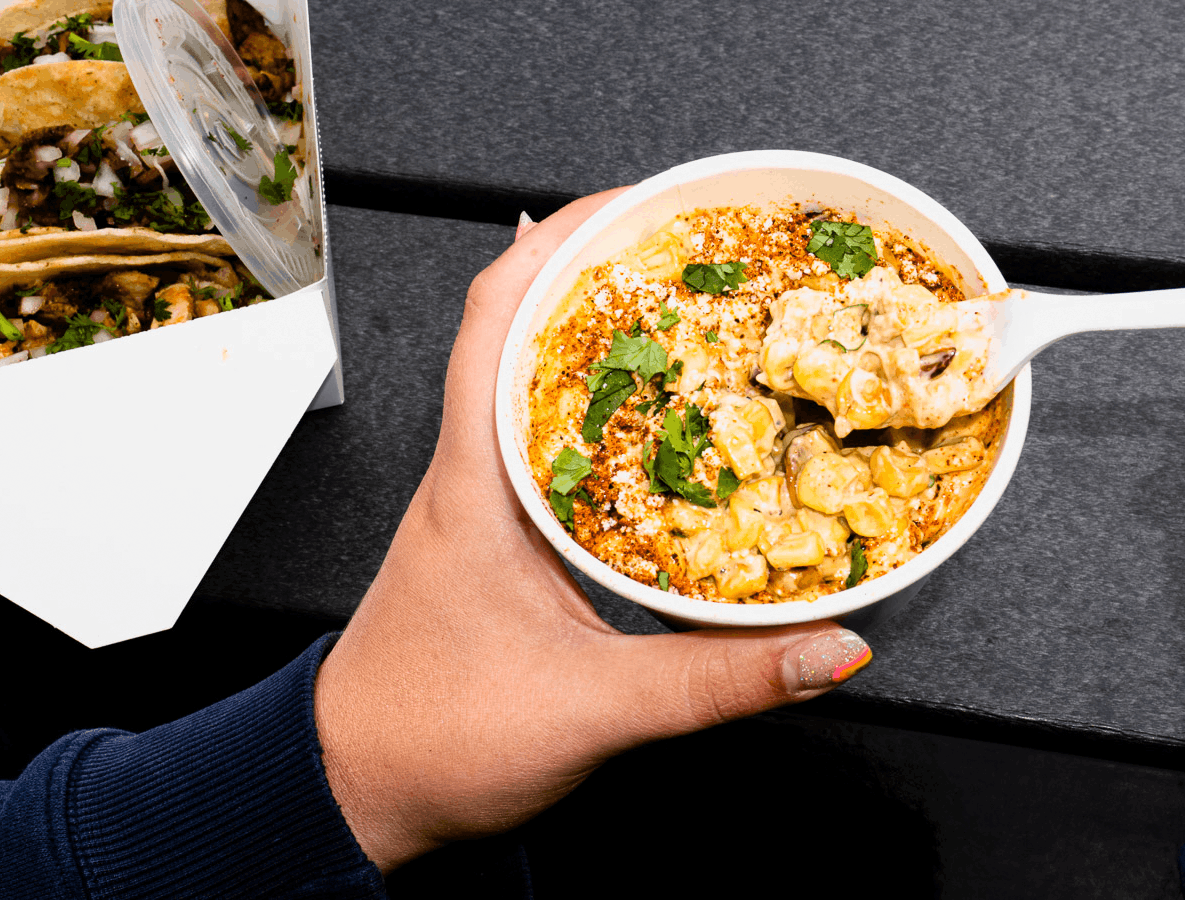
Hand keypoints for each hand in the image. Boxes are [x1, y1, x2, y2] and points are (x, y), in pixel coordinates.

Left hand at [311, 194, 872, 871]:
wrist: (354, 791)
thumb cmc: (428, 737)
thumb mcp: (591, 707)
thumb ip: (718, 681)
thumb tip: (831, 650)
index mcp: (477, 482)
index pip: (497, 317)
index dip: (563, 242)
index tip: (638, 205)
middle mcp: (476, 476)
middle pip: (529, 333)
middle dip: (609, 279)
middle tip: (696, 259)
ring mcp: (488, 507)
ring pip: (548, 392)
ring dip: (614, 348)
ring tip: (698, 327)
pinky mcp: (507, 545)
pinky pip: (566, 454)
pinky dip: (619, 423)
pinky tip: (672, 439)